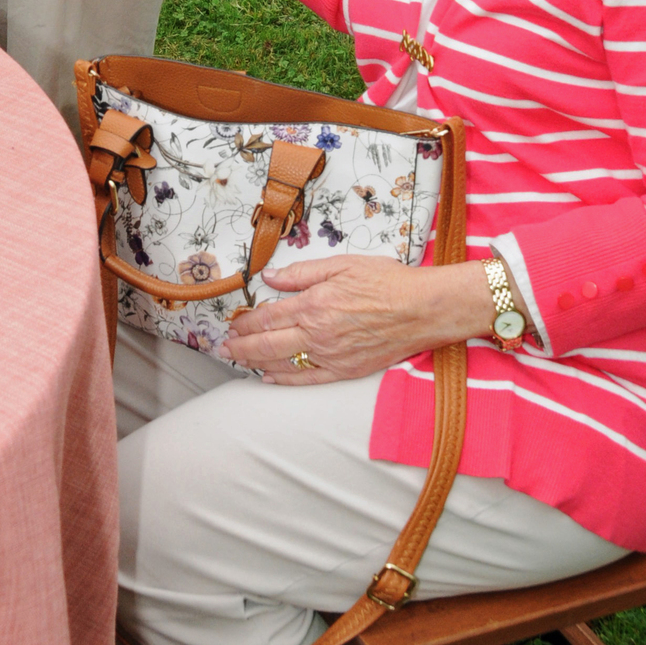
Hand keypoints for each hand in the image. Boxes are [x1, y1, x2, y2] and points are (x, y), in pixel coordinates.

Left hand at [223, 255, 494, 383]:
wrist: (423, 309)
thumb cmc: (387, 281)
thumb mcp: (342, 264)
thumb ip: (302, 273)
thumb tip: (270, 277)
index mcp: (314, 304)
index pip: (268, 316)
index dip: (245, 321)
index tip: (232, 323)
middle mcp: (318, 334)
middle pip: (267, 344)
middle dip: (240, 347)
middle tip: (222, 348)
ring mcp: (331, 356)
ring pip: (283, 363)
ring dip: (255, 363)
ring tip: (237, 361)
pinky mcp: (346, 370)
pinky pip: (308, 380)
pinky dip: (285, 380)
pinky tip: (270, 378)